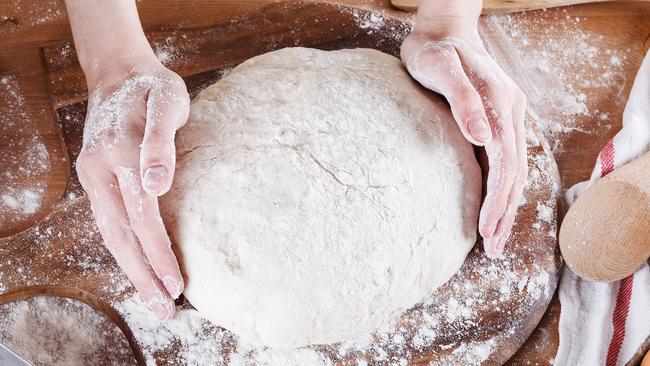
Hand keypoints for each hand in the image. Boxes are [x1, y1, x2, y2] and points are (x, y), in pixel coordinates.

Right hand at [76, 57, 189, 318]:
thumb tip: (157, 185)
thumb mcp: (167, 101)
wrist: (120, 72)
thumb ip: (161, 142)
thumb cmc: (153, 86)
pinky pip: (110, 221)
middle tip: (164, 311)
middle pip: (121, 234)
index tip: (177, 284)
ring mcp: (94, 175)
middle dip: (143, 276)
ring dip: (132, 270)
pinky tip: (138, 268)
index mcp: (120, 153)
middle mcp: (100, 169)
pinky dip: (124, 249)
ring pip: (111, 233)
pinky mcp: (96, 178)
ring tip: (153, 300)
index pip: (142, 216)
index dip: (159, 253)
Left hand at [401, 17, 527, 257]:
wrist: (442, 31)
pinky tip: (493, 208)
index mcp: (502, 104)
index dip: (498, 198)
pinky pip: (503, 162)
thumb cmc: (435, 50)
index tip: (487, 228)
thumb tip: (483, 137)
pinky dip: (500, 190)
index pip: (506, 162)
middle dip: (505, 212)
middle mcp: (510, 113)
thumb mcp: (442, 69)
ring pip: (513, 171)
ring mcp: (505, 118)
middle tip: (495, 249)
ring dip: (506, 206)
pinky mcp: (494, 122)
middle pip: (515, 173)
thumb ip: (463, 101)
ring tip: (496, 240)